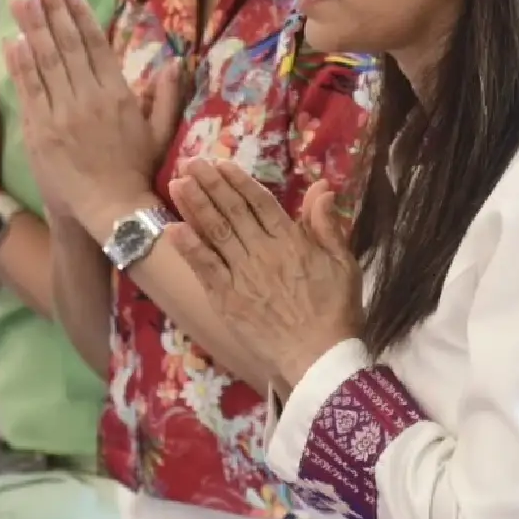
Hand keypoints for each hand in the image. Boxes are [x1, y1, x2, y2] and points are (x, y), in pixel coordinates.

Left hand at [4, 0, 172, 230]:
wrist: (111, 211)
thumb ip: (168, 97)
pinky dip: (21, 64)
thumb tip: (176, 63)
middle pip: (67, 44)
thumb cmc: (137, 173)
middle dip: (53, 8)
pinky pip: (30, 91)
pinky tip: (13, 40)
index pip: (95, 44)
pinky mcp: (41, 132)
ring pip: (45, 61)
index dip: (78, 13)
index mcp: (118, 94)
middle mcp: (89, 98)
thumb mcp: (160, 133)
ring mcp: (63, 114)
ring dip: (32, 26)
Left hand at [167, 164, 362, 389]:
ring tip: (177, 183)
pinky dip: (189, 247)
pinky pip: (205, 268)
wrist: (321, 357)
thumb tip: (323, 187)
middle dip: (210, 184)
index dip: (239, 181)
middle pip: (232, 211)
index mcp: (291, 240)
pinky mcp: (228, 299)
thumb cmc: (337, 311)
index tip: (222, 164)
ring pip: (215, 232)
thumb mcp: (344, 263)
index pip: (260, 202)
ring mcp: (243, 275)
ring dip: (195, 206)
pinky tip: (173, 228)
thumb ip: (328, 224)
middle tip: (191, 161)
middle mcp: (263, 252)